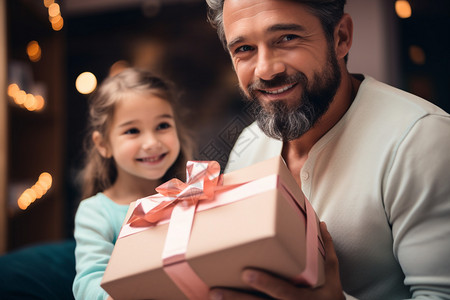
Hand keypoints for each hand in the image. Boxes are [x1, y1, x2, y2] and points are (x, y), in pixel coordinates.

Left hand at [209, 222, 344, 299]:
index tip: (246, 273)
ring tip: (213, 295)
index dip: (266, 284)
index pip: (283, 292)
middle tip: (216, 291)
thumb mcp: (333, 274)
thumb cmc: (331, 295)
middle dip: (237, 299)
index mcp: (305, 297)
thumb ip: (326, 249)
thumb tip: (320, 223)